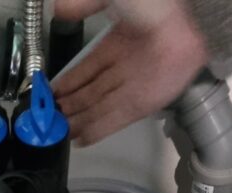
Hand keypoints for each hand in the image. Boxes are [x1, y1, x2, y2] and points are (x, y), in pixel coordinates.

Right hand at [53, 0, 207, 145]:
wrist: (181, 21)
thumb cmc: (149, 6)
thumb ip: (84, 5)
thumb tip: (58, 9)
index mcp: (116, 43)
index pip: (86, 69)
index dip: (68, 83)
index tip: (51, 94)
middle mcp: (123, 67)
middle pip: (91, 92)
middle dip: (71, 106)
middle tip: (50, 118)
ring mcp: (132, 86)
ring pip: (99, 108)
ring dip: (80, 121)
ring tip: (60, 132)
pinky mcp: (141, 103)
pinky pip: (113, 120)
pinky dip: (96, 131)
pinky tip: (80, 139)